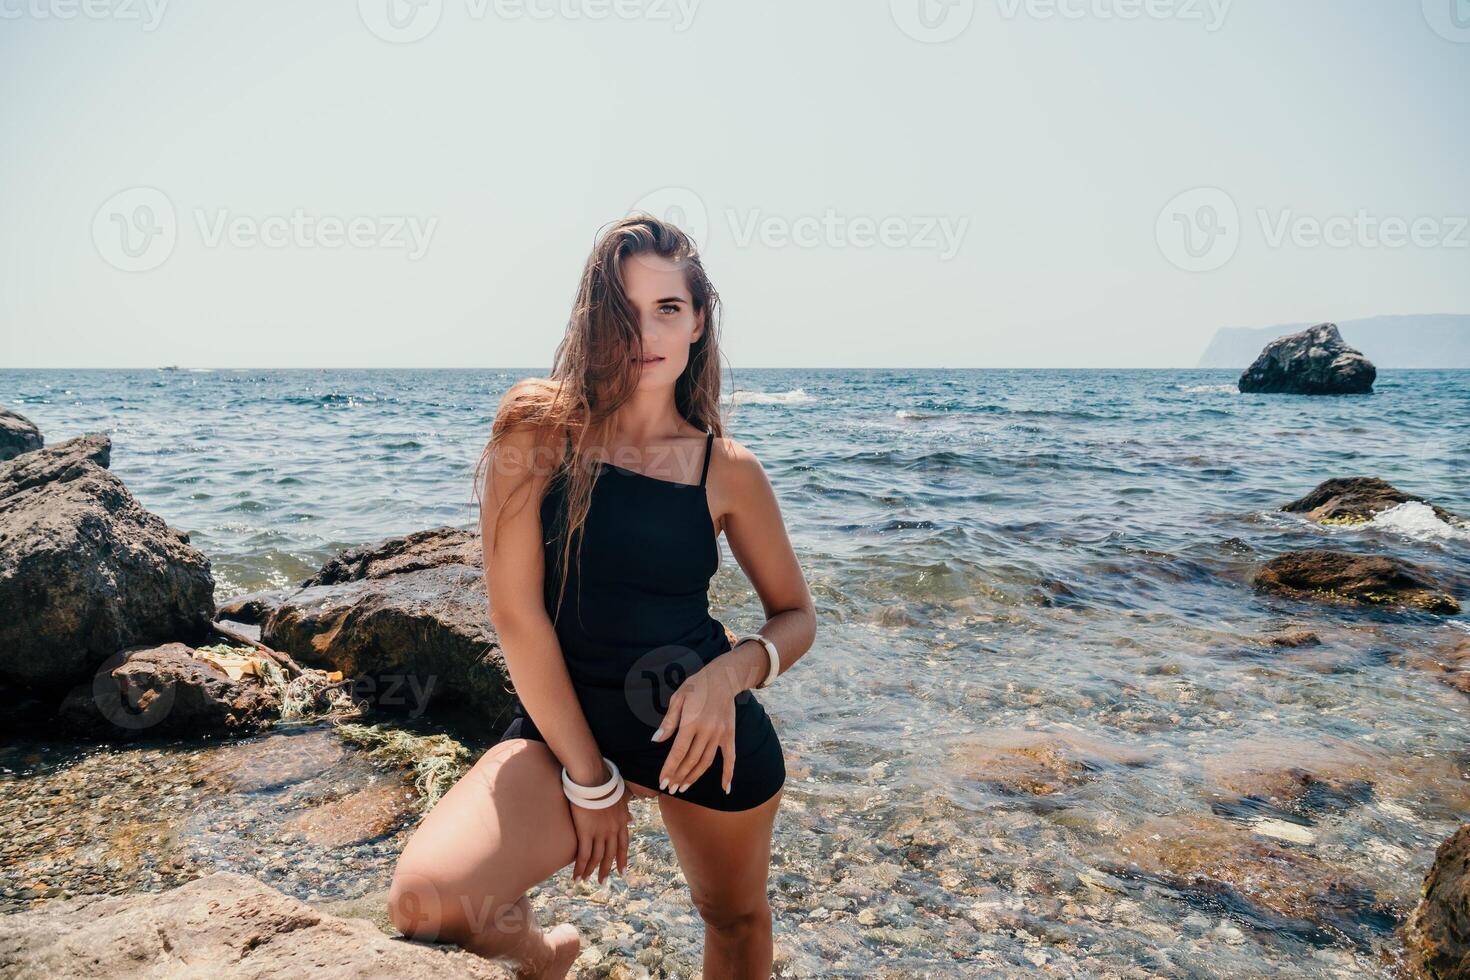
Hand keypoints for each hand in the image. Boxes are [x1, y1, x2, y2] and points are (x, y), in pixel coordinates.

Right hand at [565, 769, 631, 883]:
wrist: (593, 779)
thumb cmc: (604, 783)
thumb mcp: (620, 797)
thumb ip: (625, 810)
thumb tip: (630, 819)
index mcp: (621, 821)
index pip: (623, 844)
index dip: (622, 859)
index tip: (622, 871)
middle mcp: (613, 830)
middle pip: (610, 854)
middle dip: (607, 869)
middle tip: (603, 881)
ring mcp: (600, 832)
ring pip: (597, 857)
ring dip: (591, 870)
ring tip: (586, 879)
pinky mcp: (585, 832)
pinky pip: (584, 855)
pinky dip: (580, 867)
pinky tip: (576, 876)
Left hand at [650, 658, 738, 794]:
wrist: (723, 677)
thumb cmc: (697, 685)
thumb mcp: (678, 698)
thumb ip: (668, 721)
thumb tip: (656, 740)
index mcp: (691, 722)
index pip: (678, 752)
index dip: (669, 769)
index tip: (662, 781)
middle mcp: (706, 731)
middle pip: (691, 761)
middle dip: (679, 777)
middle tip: (670, 789)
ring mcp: (720, 734)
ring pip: (706, 762)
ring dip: (694, 777)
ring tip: (683, 788)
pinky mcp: (730, 735)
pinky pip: (730, 758)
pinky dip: (728, 774)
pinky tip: (725, 789)